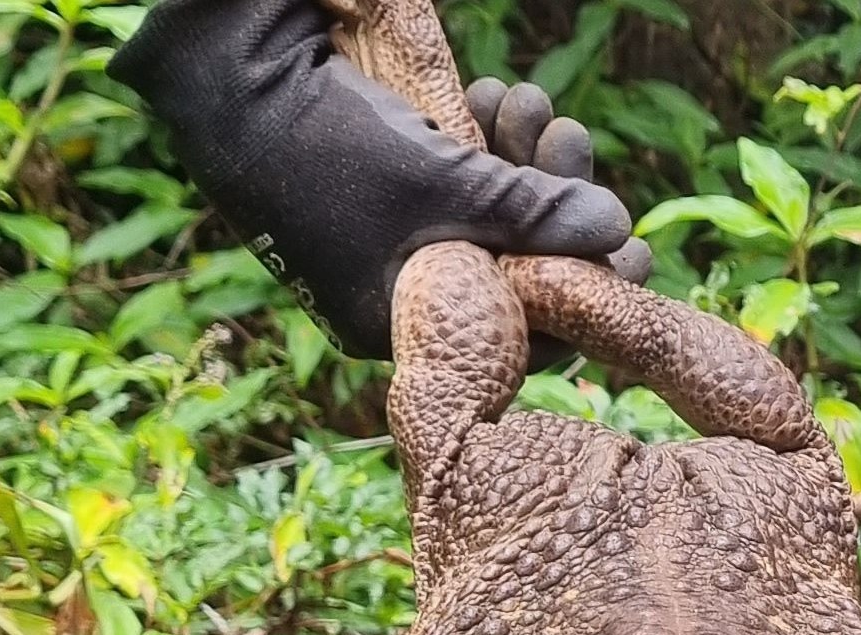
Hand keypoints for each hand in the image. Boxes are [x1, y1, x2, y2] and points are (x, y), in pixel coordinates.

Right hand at [107, 0, 647, 357]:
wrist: (224, 75)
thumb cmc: (328, 147)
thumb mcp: (444, 186)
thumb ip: (534, 214)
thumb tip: (617, 232)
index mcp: (403, 324)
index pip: (518, 333)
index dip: (581, 290)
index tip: (635, 251)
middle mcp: (400, 289)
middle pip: (512, 265)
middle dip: (554, 201)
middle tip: (575, 143)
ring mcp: (394, 234)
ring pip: (492, 213)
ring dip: (525, 157)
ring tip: (531, 102)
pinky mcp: (390, 183)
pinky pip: (461, 177)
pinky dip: (486, 138)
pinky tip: (498, 95)